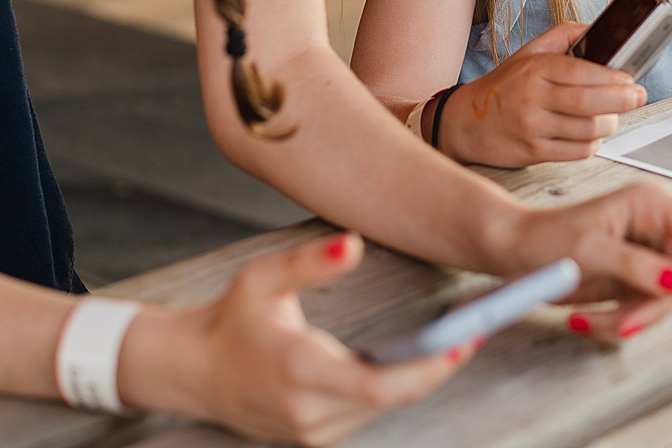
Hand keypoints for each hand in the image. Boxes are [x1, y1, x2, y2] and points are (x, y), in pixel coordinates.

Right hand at [123, 234, 470, 446]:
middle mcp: (308, 412)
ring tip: (460, 337)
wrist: (191, 371)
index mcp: (300, 373)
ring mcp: (311, 432)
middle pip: (393, 397)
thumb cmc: (231, 319)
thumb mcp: (263, 278)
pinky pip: (367, 413)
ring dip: (420, 376)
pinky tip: (420, 358)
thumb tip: (352, 243)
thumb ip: (311, 261)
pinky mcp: (314, 437)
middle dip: (439, 365)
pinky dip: (394, 387)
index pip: (380, 384)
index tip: (466, 341)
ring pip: (383, 408)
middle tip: (480, 328)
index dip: (429, 368)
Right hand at [441, 22, 647, 166]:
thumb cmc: (503, 87)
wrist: (464, 123)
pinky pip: (577, 152)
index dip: (613, 77)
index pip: (582, 72)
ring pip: (587, 129)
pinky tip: (593, 134)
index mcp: (534, 70)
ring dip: (610, 123)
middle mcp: (533, 98)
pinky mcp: (533, 152)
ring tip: (614, 116)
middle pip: (589, 102)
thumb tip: (598, 28)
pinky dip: (593, 144)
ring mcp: (533, 128)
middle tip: (638, 97)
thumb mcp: (527, 53)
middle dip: (622, 100)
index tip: (631, 79)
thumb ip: (563, 36)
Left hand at [509, 180, 671, 341]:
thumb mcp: (590, 252)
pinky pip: (643, 309)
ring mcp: (646, 254)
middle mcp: (654, 226)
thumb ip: (635, 266)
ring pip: (663, 299)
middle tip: (619, 326)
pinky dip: (618, 321)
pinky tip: (586, 319)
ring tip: (587, 321)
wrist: (515, 252)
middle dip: (649, 306)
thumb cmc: (546, 239)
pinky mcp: (634, 278)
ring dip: (629, 318)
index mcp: (649, 203)